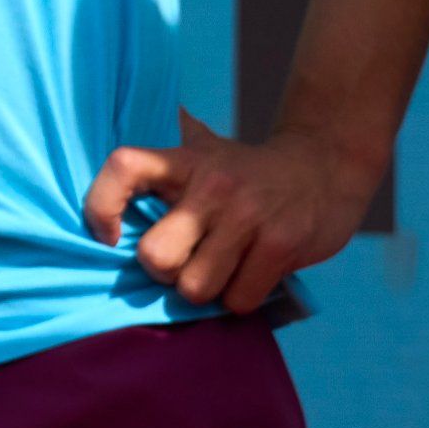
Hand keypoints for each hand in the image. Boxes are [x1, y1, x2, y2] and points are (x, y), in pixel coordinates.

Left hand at [84, 108, 377, 314]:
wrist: (327, 166)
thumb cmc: (251, 171)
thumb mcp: (208, 149)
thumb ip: (169, 149)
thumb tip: (131, 128)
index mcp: (185, 161)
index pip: (124, 168)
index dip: (101, 206)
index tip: (108, 236)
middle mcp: (212, 184)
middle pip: (155, 257)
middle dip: (167, 275)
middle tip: (188, 262)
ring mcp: (248, 214)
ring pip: (196, 288)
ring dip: (209, 291)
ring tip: (225, 268)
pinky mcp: (280, 243)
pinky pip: (238, 299)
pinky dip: (242, 299)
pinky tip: (253, 274)